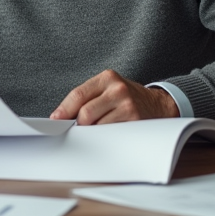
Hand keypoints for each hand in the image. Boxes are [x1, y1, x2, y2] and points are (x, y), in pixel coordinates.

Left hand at [49, 69, 179, 124]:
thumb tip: (62, 116)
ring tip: (97, 131)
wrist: (159, 105)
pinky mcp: (135, 121)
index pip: (78, 94)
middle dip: (79, 124)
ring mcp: (128, 105)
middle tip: (79, 129)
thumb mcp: (108, 89)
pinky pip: (111, 134)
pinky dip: (105, 137)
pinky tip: (107, 136)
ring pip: (97, 126)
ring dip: (92, 133)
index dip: (64, 110)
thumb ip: (88, 98)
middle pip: (86, 113)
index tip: (55, 120)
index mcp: (107, 78)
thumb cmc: (127, 99)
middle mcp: (118, 90)